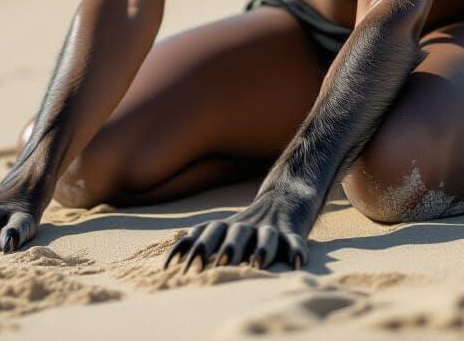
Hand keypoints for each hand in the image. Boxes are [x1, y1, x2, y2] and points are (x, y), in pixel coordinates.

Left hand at [163, 191, 310, 271]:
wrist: (286, 197)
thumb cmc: (245, 226)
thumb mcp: (222, 230)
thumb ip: (197, 242)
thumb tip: (167, 263)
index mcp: (229, 226)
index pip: (211, 231)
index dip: (200, 246)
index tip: (187, 265)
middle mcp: (248, 226)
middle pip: (236, 232)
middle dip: (228, 247)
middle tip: (221, 262)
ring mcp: (271, 229)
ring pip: (266, 236)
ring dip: (262, 248)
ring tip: (257, 263)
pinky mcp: (293, 234)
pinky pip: (295, 241)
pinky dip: (296, 250)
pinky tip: (296, 262)